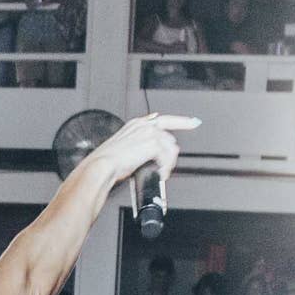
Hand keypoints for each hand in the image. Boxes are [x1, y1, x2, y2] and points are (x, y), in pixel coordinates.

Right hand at [75, 112, 196, 200]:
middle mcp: (143, 125)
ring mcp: (148, 133)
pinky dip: (165, 169)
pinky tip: (159, 175)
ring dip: (168, 163)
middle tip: (166, 168)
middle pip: (170, 138)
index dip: (182, 121)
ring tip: (160, 173)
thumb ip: (136, 147)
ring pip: (171, 149)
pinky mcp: (152, 144)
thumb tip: (146, 157)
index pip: (164, 119)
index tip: (193, 121)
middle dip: (171, 155)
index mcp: (135, 124)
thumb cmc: (105, 163)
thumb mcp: (122, 150)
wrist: (100, 167)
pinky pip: (167, 158)